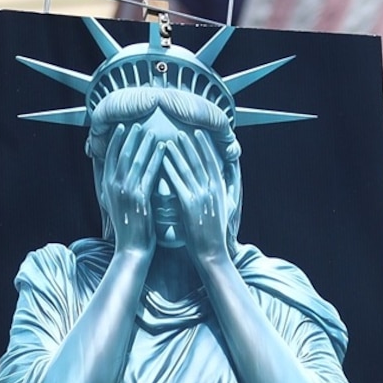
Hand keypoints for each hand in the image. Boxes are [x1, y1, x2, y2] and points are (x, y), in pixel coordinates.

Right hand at [100, 118, 167, 257]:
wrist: (132, 249)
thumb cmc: (129, 228)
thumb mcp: (117, 205)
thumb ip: (118, 188)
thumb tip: (121, 173)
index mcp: (107, 187)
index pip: (109, 157)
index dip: (116, 141)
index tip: (122, 127)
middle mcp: (114, 187)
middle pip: (122, 155)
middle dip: (130, 137)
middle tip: (139, 123)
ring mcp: (126, 192)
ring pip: (136, 161)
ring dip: (144, 144)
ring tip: (152, 131)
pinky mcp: (140, 198)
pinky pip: (150, 173)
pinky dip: (156, 159)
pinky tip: (164, 149)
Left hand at [156, 131, 238, 269]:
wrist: (211, 253)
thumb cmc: (212, 233)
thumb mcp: (220, 209)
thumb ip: (218, 193)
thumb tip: (217, 180)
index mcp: (219, 189)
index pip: (212, 161)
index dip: (205, 146)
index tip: (198, 132)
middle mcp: (212, 190)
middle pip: (200, 160)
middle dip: (190, 143)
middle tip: (181, 129)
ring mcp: (201, 197)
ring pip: (188, 168)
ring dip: (178, 152)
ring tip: (168, 139)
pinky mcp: (189, 205)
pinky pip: (178, 182)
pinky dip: (170, 169)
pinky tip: (162, 160)